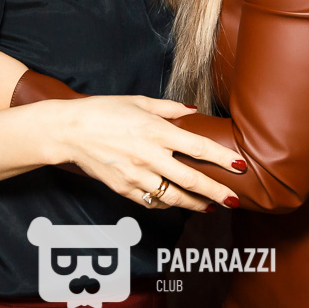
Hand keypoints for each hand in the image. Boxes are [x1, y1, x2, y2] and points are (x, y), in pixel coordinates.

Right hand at [43, 95, 243, 212]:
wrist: (69, 131)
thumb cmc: (103, 111)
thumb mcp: (138, 102)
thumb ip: (169, 108)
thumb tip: (193, 111)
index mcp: (154, 131)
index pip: (196, 148)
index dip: (220, 158)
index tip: (239, 165)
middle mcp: (148, 155)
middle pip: (190, 180)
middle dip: (216, 192)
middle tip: (234, 200)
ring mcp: (135, 175)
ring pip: (173, 197)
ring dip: (196, 204)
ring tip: (211, 206)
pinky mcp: (123, 189)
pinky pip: (152, 201)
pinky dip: (168, 204)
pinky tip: (179, 202)